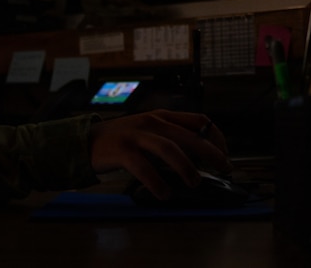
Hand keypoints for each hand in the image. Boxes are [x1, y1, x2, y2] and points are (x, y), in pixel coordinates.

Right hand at [87, 109, 230, 199]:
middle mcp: (152, 122)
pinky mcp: (122, 151)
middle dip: (210, 152)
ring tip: (194, 182)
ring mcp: (137, 135)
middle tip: (224, 168)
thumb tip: (198, 158)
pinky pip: (144, 167)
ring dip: (186, 167)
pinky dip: (157, 182)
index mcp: (162, 116)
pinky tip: (164, 193)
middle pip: (189, 135)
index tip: (225, 152)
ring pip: (169, 149)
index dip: (216, 136)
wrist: (86, 141)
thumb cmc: (122, 139)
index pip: (198, 120)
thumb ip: (170, 137)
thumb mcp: (148, 130)